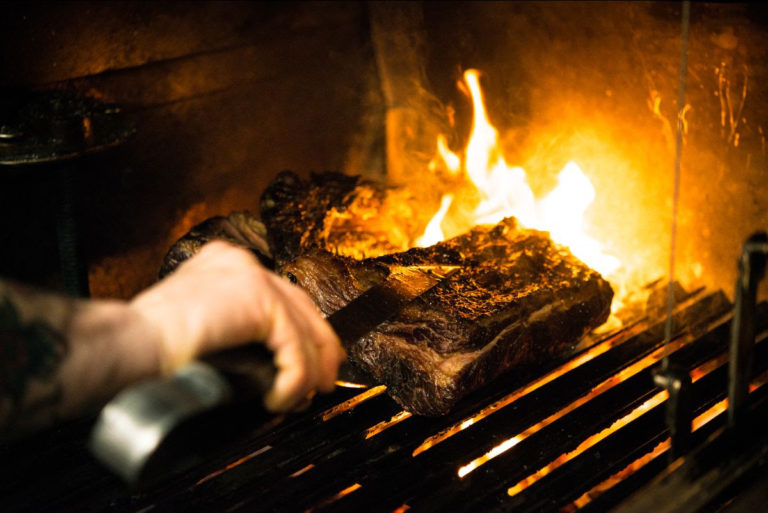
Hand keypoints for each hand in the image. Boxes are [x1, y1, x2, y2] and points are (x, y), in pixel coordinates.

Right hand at [130, 241, 344, 410]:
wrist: (127, 347)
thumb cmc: (150, 349)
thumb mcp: (204, 332)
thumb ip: (239, 335)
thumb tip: (274, 364)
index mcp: (225, 265)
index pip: (282, 298)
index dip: (304, 334)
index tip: (313, 366)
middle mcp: (241, 262)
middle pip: (302, 307)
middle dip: (318, 352)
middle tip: (321, 384)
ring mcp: (251, 275)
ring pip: (303, 329)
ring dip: (307, 374)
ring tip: (296, 401)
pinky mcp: (258, 298)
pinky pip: (295, 348)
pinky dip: (293, 381)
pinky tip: (278, 398)